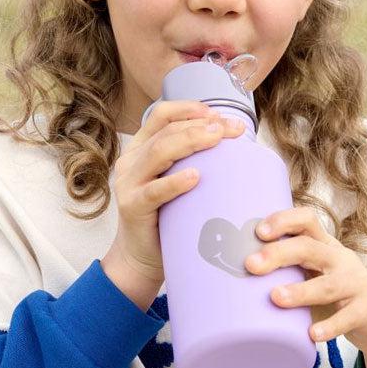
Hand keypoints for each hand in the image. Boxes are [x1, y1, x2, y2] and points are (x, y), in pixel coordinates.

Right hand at [107, 100, 244, 286]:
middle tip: (231, 128)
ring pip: (159, 152)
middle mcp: (131, 161)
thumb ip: (194, 162)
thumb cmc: (167, 219)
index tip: (219, 114)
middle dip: (201, 125)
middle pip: (166, 131)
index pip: (162, 116)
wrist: (141, 259)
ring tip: (217, 139)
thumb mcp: (178, 183)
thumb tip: (237, 146)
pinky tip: (195, 176)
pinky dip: (176, 182)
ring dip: (191, 141)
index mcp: (141, 149)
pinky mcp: (132, 207)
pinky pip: (155, 191)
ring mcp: (129, 183)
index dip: (190, 109)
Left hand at [245, 206, 366, 354]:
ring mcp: (356, 283)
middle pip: (310, 248)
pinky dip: (331, 326)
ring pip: (329, 284)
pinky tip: (313, 334)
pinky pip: (349, 317)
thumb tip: (228, 278)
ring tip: (276, 298)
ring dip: (301, 290)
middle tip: (251, 265)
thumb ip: (285, 271)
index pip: (307, 221)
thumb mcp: (313, 274)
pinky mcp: (366, 309)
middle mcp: (340, 259)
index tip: (259, 231)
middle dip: (279, 253)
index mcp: (324, 245)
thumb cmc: (332, 293)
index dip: (283, 220)